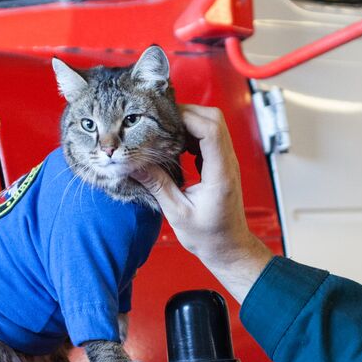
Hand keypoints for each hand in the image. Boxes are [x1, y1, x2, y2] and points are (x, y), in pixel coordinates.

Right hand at [131, 105, 273, 301]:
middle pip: (214, 119)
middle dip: (186, 113)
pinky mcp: (222, 164)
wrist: (229, 248)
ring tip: (163, 131)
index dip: (187, 118)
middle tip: (159, 121)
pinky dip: (192, 133)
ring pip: (213, 124)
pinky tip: (174, 144)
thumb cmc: (208, 236)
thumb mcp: (176, 212)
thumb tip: (133, 163)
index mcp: (220, 174)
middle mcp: (228, 163)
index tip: (162, 120)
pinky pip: (210, 137)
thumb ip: (157, 185)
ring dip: (189, 122)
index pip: (211, 131)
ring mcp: (227, 162)